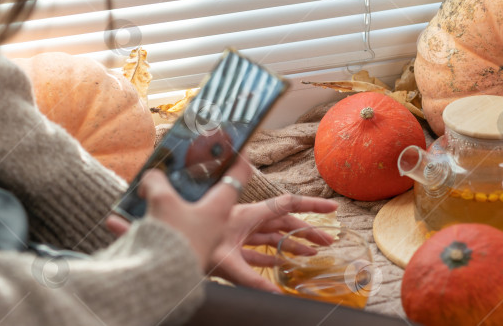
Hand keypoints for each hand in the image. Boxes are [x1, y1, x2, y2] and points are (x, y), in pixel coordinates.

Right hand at [105, 156, 252, 271]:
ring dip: (166, 200)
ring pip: (183, 210)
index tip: (239, 143)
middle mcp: (213, 222)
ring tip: (145, 190)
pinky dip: (146, 222)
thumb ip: (156, 182)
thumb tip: (151, 177)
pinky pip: (164, 229)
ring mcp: (198, 237)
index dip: (239, 157)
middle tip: (184, 163)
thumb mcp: (163, 201)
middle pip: (209, 192)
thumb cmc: (174, 238)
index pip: (238, 175)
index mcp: (219, 206)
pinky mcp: (180, 250)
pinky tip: (117, 220)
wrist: (162, 280)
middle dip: (195, 178)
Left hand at [207, 194, 337, 292]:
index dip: (312, 207)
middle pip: (285, 223)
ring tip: (314, 253)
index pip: (287, 206)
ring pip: (274, 235)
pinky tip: (286, 262)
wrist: (169, 252)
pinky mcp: (233, 247)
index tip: (333, 209)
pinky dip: (276, 254)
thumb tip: (278, 295)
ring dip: (294, 243)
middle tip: (329, 242)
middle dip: (308, 231)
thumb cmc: (194, 248)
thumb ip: (254, 280)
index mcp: (249, 215)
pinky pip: (260, 249)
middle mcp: (246, 221)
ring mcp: (240, 233)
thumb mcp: (227, 264)